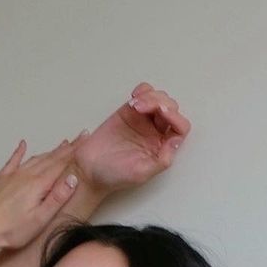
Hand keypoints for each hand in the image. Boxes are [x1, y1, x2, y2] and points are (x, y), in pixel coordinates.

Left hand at [0, 138, 81, 250]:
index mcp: (38, 184)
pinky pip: (13, 161)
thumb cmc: (10, 230)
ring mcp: (12, 175)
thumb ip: (57, 198)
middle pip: (50, 158)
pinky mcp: (0, 180)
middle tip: (79, 137)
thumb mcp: (39, 219)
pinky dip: (19, 152)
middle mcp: (26, 175)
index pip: (62, 164)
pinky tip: (23, 144)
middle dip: (66, 148)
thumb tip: (72, 178)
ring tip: (61, 144)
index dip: (75, 151)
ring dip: (49, 151)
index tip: (85, 140)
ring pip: (35, 158)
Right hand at [70, 83, 190, 193]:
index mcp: (162, 148)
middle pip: (170, 108)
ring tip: (134, 105)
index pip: (180, 127)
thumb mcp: (141, 173)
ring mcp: (143, 121)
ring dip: (150, 96)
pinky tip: (135, 98)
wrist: (87, 169)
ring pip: (159, 98)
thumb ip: (162, 159)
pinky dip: (143, 91)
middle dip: (159, 103)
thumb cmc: (112, 176)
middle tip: (141, 108)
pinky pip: (144, 94)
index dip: (174, 117)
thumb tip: (176, 141)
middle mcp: (156, 133)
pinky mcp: (129, 112)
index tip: (160, 113)